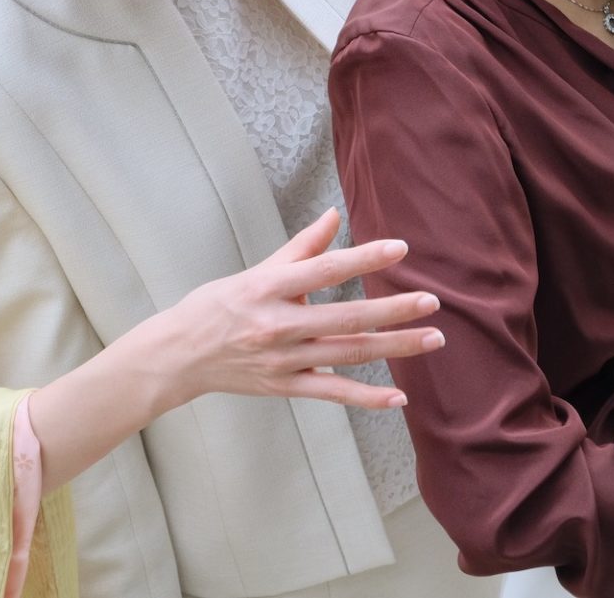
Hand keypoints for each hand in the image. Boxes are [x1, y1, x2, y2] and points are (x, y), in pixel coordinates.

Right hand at [143, 208, 440, 412]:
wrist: (180, 354)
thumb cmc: (218, 306)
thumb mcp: (257, 271)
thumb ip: (301, 247)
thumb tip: (334, 216)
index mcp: (270, 287)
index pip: (325, 269)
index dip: (364, 258)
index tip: (400, 249)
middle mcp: (278, 324)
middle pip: (347, 317)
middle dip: (394, 310)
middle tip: (432, 301)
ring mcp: (283, 359)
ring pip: (349, 354)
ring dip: (395, 347)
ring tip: (433, 338)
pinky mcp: (285, 387)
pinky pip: (333, 393)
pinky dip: (368, 398)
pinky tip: (400, 397)